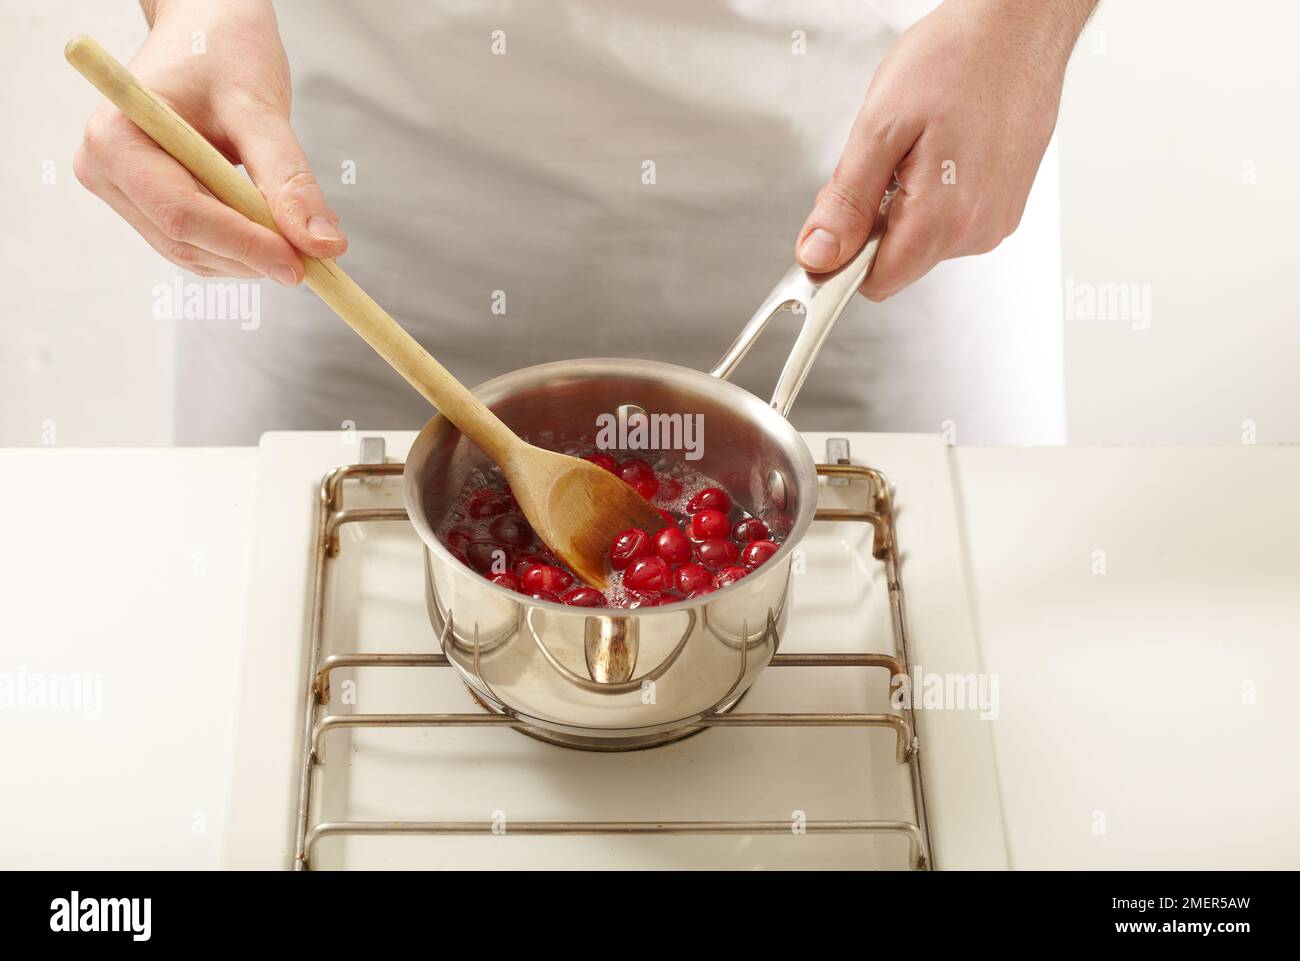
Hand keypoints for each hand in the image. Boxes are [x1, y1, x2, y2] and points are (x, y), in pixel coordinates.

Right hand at [73, 0, 345, 282]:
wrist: (206, 33)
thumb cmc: (224, 53)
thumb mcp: (261, 111)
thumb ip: (290, 179)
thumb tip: (323, 246)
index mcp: (116, 139)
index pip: (183, 214)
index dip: (245, 245)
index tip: (303, 264)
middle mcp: (105, 171)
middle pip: (186, 241)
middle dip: (254, 256)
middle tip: (316, 259)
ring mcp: (122, 192)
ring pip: (194, 254)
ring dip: (251, 259)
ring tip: (300, 238)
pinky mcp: (146, 205)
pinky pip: (198, 246)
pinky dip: (242, 249)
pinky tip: (275, 231)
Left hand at [795, 0, 1093, 299]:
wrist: (1019, 26)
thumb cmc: (957, 58)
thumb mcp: (879, 127)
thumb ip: (846, 203)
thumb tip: (819, 255)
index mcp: (943, 218)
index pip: (874, 282)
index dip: (844, 256)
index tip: (836, 218)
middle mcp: (977, 230)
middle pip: (898, 264)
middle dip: (876, 224)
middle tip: (884, 162)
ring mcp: (996, 220)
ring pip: (922, 244)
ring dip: (905, 206)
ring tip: (922, 147)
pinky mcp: (1005, 206)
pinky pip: (950, 223)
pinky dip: (933, 196)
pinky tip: (943, 150)